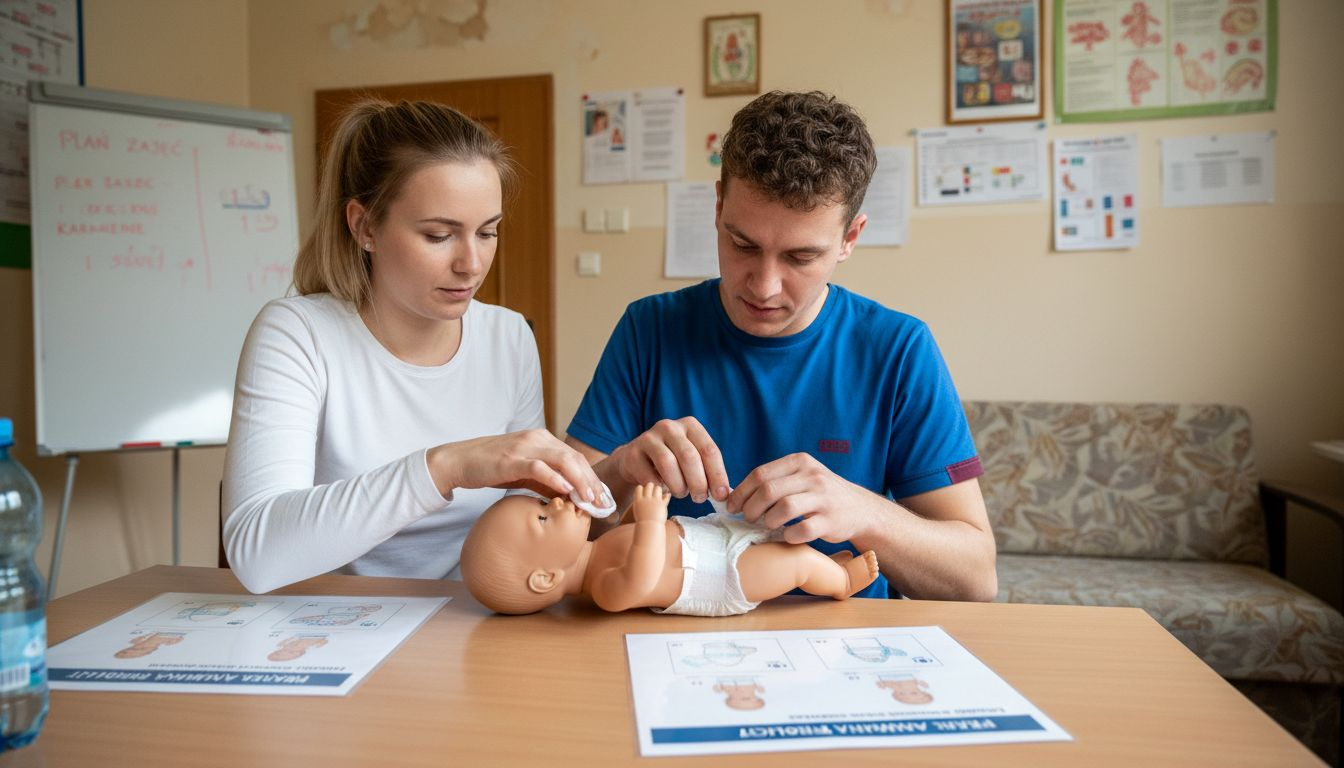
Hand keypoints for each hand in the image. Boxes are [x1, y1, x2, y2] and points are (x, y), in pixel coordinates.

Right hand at [427, 429, 604, 503]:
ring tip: (590, 499)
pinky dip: (554, 477)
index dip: (592, 477)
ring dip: (579, 480)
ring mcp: (525, 447)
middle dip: (591, 481)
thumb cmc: (492, 467)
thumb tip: (569, 497)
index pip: (575, 457)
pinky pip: (538, 466)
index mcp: (543, 439)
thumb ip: (546, 481)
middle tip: (602, 502)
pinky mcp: (511, 459)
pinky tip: (566, 489)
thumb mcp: (525, 473)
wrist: (460, 461)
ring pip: (562, 460)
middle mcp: (538, 438)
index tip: (603, 498)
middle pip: (574, 458)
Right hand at [607, 417, 729, 502]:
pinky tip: (663, 490)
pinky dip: (660, 489)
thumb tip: (723, 494)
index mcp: (690, 425)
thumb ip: (707, 471)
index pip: (709, 449)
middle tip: (700, 498)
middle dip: (698, 482)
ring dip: (679, 486)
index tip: (721, 496)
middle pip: (689, 456)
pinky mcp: (633, 453)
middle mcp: (669, 427)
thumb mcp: (691, 459)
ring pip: (668, 464)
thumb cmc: (672, 462)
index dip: (717, 475)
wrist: (636, 460)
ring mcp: (649, 438)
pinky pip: (649, 476)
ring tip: (681, 493)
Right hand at [630, 481, 669, 523]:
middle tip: (652, 493)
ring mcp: (655, 501)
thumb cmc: (643, 520)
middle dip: (651, 487)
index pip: (639, 487)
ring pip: (658, 488)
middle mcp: (646, 499)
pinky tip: (666, 497)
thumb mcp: (638, 509)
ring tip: (659, 495)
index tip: (644, 494)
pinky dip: (667, 496)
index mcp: (638, 500)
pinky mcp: (662, 504)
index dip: (642, 489)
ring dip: (658, 490)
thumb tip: (647, 492)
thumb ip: (642, 500)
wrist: (649, 528)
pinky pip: (666, 496)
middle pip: (649, 485)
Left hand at [730, 453, 874, 544]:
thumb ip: (774, 480)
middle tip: (748, 518)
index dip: (741, 492)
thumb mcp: (801, 476)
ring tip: (768, 526)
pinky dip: (789, 536)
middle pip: (768, 491)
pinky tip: (787, 536)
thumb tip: (732, 493)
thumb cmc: (820, 494)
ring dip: (769, 521)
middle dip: (751, 508)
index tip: (731, 506)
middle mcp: (812, 476)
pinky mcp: (831, 521)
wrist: (860, 509)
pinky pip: (802, 530)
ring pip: (784, 508)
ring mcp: (823, 498)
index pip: (760, 474)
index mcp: (800, 462)